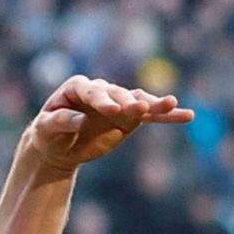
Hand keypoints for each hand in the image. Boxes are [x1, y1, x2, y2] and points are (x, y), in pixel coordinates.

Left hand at [24, 76, 192, 170]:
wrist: (60, 146)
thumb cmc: (48, 134)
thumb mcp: (46, 129)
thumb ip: (60, 121)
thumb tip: (80, 120)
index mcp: (78, 87)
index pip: (92, 91)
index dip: (102, 100)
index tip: (111, 111)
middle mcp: (102, 90)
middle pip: (118, 94)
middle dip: (128, 102)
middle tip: (138, 109)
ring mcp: (118, 103)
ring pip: (138, 101)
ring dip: (154, 103)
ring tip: (171, 103)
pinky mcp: (130, 118)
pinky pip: (150, 116)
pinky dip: (167, 116)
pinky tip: (187, 115)